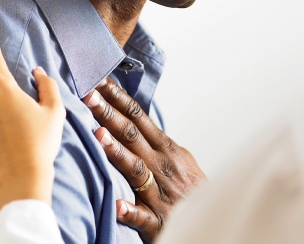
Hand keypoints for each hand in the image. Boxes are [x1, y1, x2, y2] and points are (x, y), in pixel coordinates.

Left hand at [83, 78, 205, 242]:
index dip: (118, 98)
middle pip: (132, 134)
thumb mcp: (177, 158)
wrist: (215, 219)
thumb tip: (131, 118)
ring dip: (117, 152)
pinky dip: (131, 211)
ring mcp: (160, 193)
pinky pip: (143, 217)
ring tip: (98, 136)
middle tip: (88, 95)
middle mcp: (162, 165)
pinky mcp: (159, 222)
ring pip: (136, 169)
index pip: (137, 117)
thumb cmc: (191, 189)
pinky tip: (117, 206)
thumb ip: (153, 141)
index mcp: (165, 148)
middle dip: (109, 113)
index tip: (98, 80)